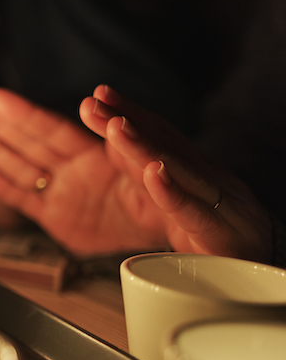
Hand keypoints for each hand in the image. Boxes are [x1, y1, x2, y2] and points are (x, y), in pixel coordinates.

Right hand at [0, 88, 167, 253]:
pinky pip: (26, 200)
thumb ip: (128, 148)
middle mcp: (73, 169)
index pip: (49, 129)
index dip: (22, 114)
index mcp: (93, 153)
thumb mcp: (152, 167)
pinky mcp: (60, 220)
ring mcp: (64, 193)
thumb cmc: (174, 196)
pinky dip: (3, 188)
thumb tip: (112, 120)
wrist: (185, 233)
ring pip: (20, 166)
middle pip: (27, 142)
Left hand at [81, 85, 272, 261]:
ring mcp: (213, 201)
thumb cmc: (221, 234)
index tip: (99, 94)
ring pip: (176, 168)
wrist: (268, 265)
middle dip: (125, 119)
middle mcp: (205, 177)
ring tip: (115, 125)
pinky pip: (191, 210)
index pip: (160, 134)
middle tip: (93, 102)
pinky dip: (170, 191)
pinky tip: (153, 174)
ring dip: (142, 146)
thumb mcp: (182, 203)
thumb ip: (154, 181)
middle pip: (163, 143)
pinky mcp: (217, 232)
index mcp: (195, 169)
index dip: (130, 112)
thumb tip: (121, 151)